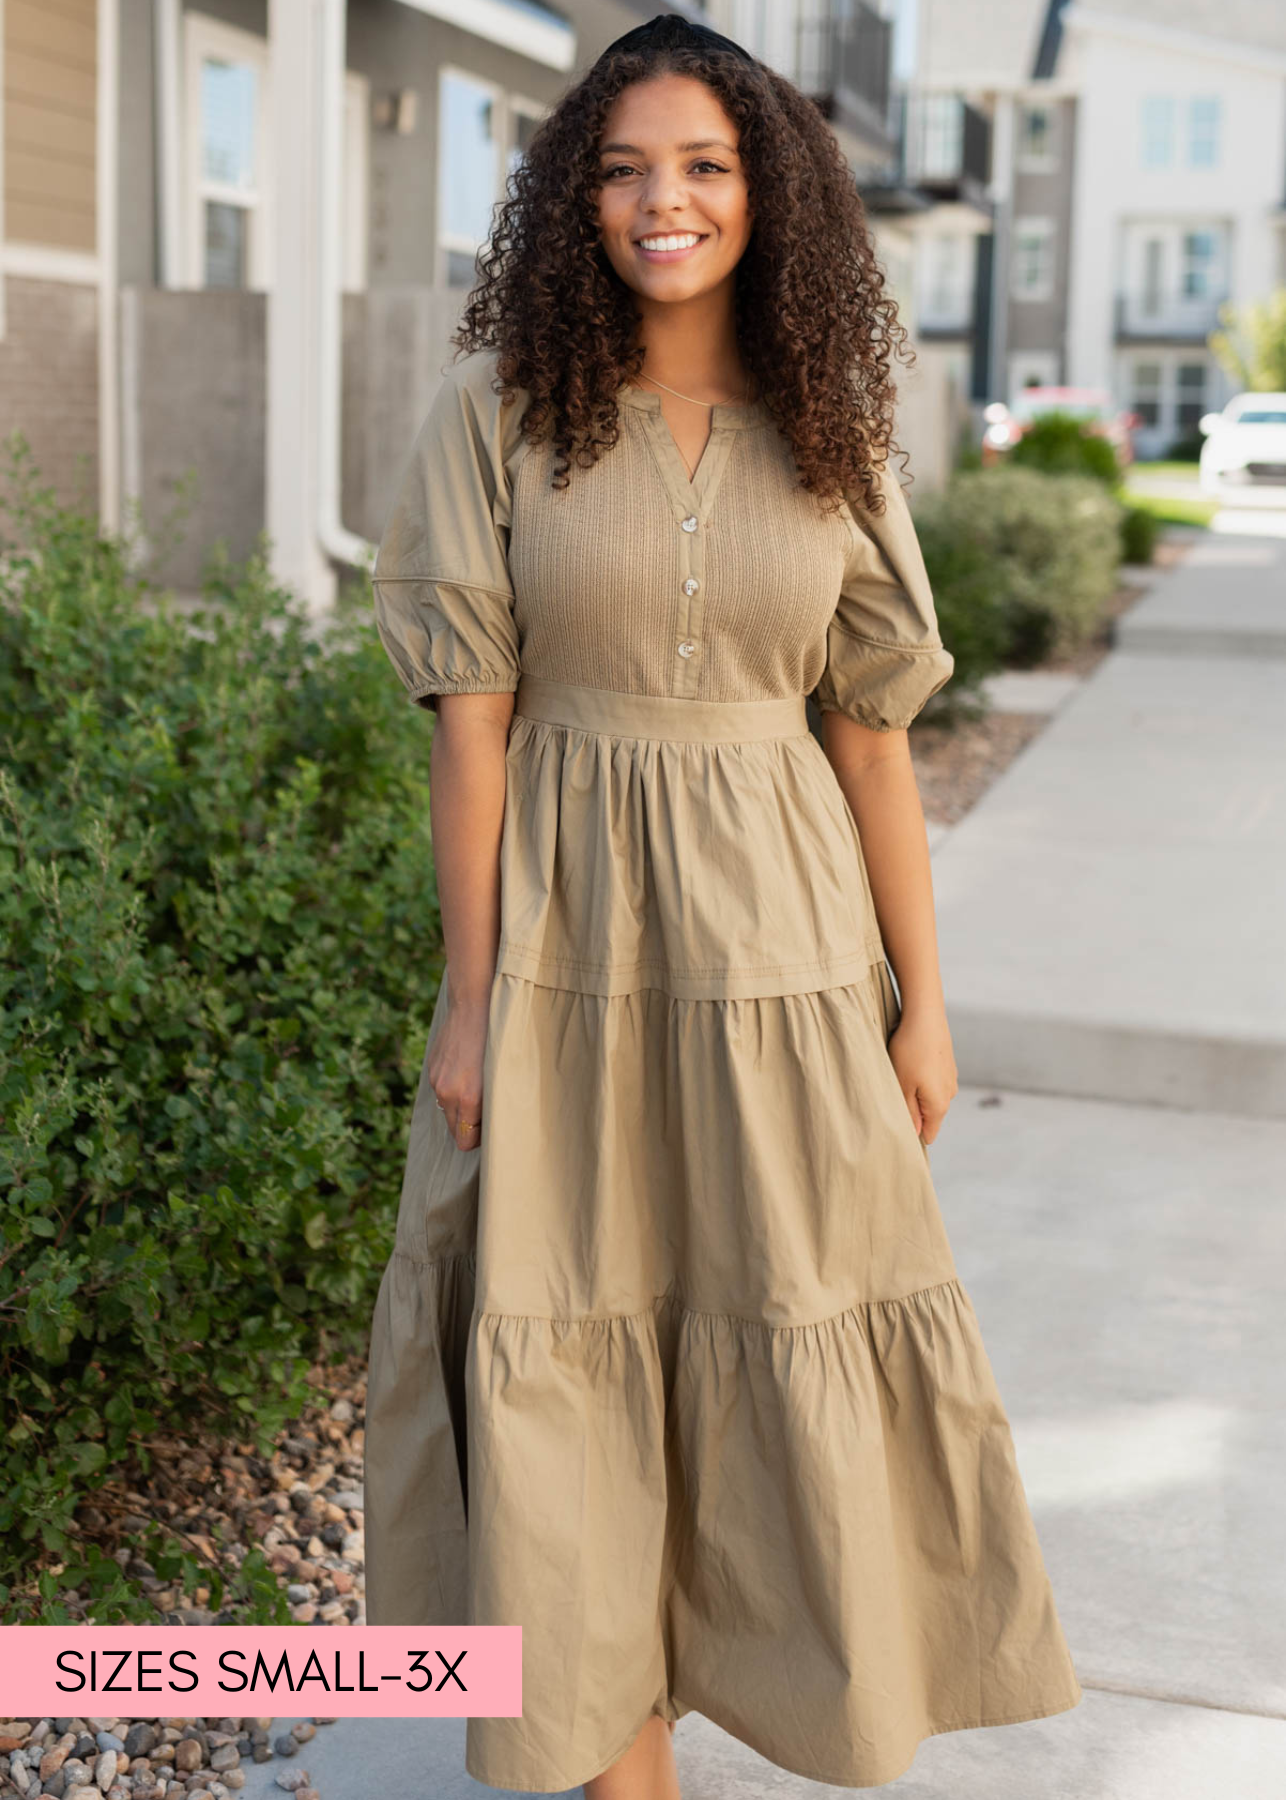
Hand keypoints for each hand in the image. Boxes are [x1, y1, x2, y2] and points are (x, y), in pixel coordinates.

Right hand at [428, 988, 489, 1152]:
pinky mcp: (432, 1069)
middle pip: (454, 1129)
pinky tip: (467, 1073)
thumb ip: (493, 1102)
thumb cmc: (497, 1039)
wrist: (472, 1006)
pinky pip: (442, 1091)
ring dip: (461, 1107)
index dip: (478, 1138)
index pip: (464, 1140)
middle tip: (488, 1111)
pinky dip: (453, 1090)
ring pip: (447, 1110)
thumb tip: (491, 1122)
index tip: (490, 1128)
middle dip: (469, 1126)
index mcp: (467, 1098)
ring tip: (478, 1088)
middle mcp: (447, 1093)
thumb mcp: (502, 1074)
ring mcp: (437, 1081)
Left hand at [887, 1002, 957, 1144]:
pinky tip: (910, 1063)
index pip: (929, 1134)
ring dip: (915, 1093)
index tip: (895, 1124)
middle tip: (892, 1095)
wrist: (925, 1015)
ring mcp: (951, 1078)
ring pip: (930, 1097)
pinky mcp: (947, 1064)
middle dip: (912, 1112)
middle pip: (929, 1116)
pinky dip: (921, 1078)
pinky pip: (933, 1081)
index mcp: (939, 1105)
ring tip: (900, 1075)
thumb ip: (909, 1112)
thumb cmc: (909, 1050)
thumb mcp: (902, 1084)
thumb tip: (915, 1133)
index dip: (912, 1134)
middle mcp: (950, 1094)